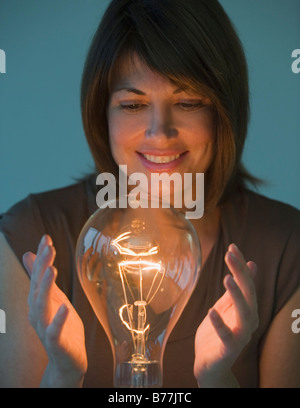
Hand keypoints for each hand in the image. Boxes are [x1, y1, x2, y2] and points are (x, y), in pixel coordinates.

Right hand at [23, 234, 87, 386]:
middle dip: (42, 266)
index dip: (41, 257)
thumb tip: (29, 254)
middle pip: (37, 287)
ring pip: (42, 306)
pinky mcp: (56, 343)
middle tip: (48, 247)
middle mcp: (38, 313)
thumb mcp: (54, 297)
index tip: (46, 238)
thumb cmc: (62, 327)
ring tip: (51, 270)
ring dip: (45, 288)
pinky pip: (54, 331)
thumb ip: (42, 279)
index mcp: (39, 301)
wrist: (68, 360)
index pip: (38, 276)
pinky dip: (58, 319)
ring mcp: (45, 328)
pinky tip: (64, 307)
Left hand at [193, 243, 257, 386]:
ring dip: (237, 295)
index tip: (232, 246)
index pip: (247, 283)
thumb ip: (238, 287)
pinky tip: (211, 310)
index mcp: (248, 309)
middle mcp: (249, 321)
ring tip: (226, 278)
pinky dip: (220, 323)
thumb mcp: (228, 305)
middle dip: (240, 273)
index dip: (240, 265)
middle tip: (229, 254)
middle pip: (249, 294)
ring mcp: (241, 336)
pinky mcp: (229, 349)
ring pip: (245, 313)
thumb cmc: (218, 332)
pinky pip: (227, 336)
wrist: (210, 364)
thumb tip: (251, 263)